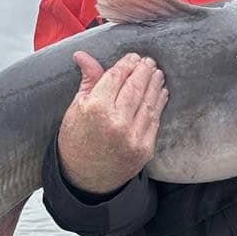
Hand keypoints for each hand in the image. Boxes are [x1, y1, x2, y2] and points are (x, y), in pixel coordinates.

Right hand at [57, 51, 168, 194]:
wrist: (85, 180)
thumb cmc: (76, 142)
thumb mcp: (76, 109)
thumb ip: (88, 81)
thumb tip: (83, 55)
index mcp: (95, 109)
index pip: (116, 77)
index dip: (126, 64)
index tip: (132, 57)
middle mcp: (116, 122)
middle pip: (135, 86)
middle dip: (144, 70)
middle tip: (148, 61)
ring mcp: (133, 136)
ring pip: (148, 102)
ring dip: (155, 84)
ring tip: (157, 73)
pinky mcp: (144, 148)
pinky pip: (154, 120)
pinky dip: (158, 104)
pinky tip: (160, 93)